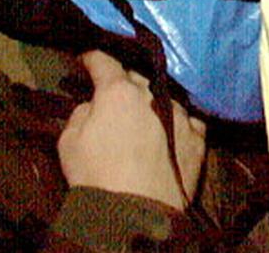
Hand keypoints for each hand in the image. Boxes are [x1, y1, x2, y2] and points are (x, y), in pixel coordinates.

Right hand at [58, 51, 206, 209]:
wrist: (137, 211)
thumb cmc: (96, 175)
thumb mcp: (69, 141)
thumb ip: (83, 113)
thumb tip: (95, 105)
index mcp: (119, 92)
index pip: (106, 63)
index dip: (94, 58)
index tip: (88, 58)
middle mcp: (154, 95)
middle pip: (138, 78)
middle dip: (125, 80)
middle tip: (115, 91)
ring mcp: (180, 114)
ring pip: (166, 96)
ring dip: (155, 99)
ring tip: (147, 111)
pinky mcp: (198, 136)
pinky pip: (189, 119)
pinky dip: (179, 120)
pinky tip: (175, 126)